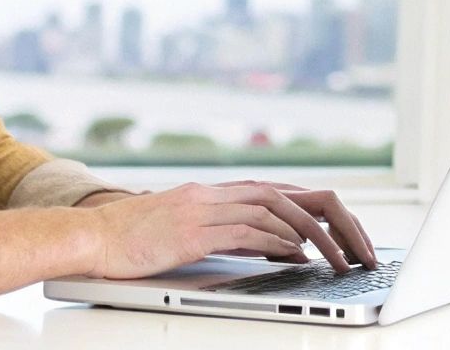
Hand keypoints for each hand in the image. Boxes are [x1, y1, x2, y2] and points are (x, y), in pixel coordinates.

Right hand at [82, 180, 379, 280]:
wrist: (93, 236)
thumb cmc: (138, 239)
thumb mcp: (192, 228)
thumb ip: (231, 230)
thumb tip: (277, 247)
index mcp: (219, 191)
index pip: (284, 192)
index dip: (321, 211)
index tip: (347, 234)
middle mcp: (217, 193)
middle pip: (290, 196)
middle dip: (331, 220)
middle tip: (357, 247)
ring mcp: (205, 208)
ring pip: (275, 210)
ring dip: (313, 235)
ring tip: (337, 258)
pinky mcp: (192, 230)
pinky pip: (245, 231)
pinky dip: (276, 242)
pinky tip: (297, 255)